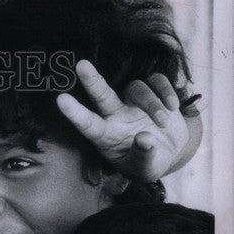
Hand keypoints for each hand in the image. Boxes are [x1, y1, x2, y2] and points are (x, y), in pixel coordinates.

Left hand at [57, 60, 197, 180]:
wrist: (170, 152)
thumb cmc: (149, 163)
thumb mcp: (146, 169)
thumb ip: (143, 156)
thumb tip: (144, 139)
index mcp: (106, 136)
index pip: (88, 124)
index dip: (75, 112)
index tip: (61, 99)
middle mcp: (115, 115)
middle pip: (101, 95)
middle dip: (92, 80)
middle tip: (80, 65)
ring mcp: (133, 102)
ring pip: (136, 88)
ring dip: (152, 104)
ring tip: (164, 123)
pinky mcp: (153, 91)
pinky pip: (156, 80)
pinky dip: (165, 91)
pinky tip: (172, 107)